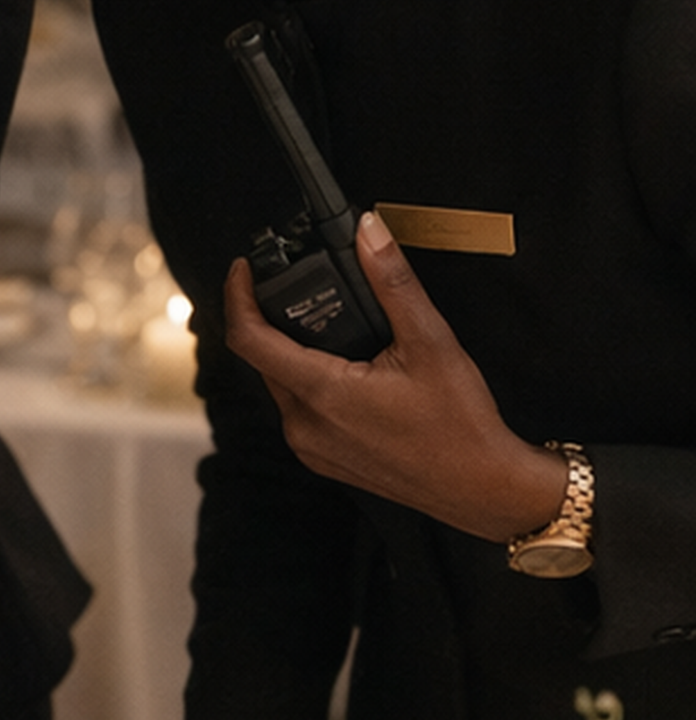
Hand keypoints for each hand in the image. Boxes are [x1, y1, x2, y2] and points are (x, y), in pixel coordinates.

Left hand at [222, 214, 566, 539]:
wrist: (481, 488)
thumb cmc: (461, 423)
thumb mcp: (432, 341)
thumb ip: (393, 282)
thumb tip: (368, 232)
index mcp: (320, 393)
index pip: (248, 339)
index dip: (238, 297)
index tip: (244, 271)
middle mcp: (303, 425)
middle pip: (264, 359)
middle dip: (275, 321)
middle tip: (303, 290)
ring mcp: (309, 448)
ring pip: (281, 385)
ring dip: (295, 353)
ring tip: (331, 326)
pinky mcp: (321, 460)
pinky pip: (298, 411)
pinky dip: (310, 383)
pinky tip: (347, 369)